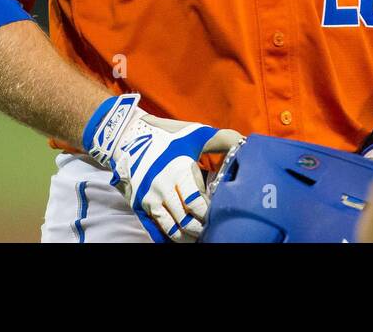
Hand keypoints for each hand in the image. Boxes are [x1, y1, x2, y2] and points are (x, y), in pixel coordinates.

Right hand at [83, 93, 241, 242]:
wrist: (128, 138)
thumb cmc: (167, 137)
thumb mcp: (194, 134)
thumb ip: (220, 139)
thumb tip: (244, 143)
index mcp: (178, 171)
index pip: (197, 202)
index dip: (209, 212)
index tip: (218, 214)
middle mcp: (163, 188)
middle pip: (185, 219)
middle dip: (200, 227)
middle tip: (210, 228)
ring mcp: (150, 198)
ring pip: (171, 228)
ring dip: (186, 236)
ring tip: (198, 236)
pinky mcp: (140, 205)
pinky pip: (156, 228)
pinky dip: (170, 236)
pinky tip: (181, 238)